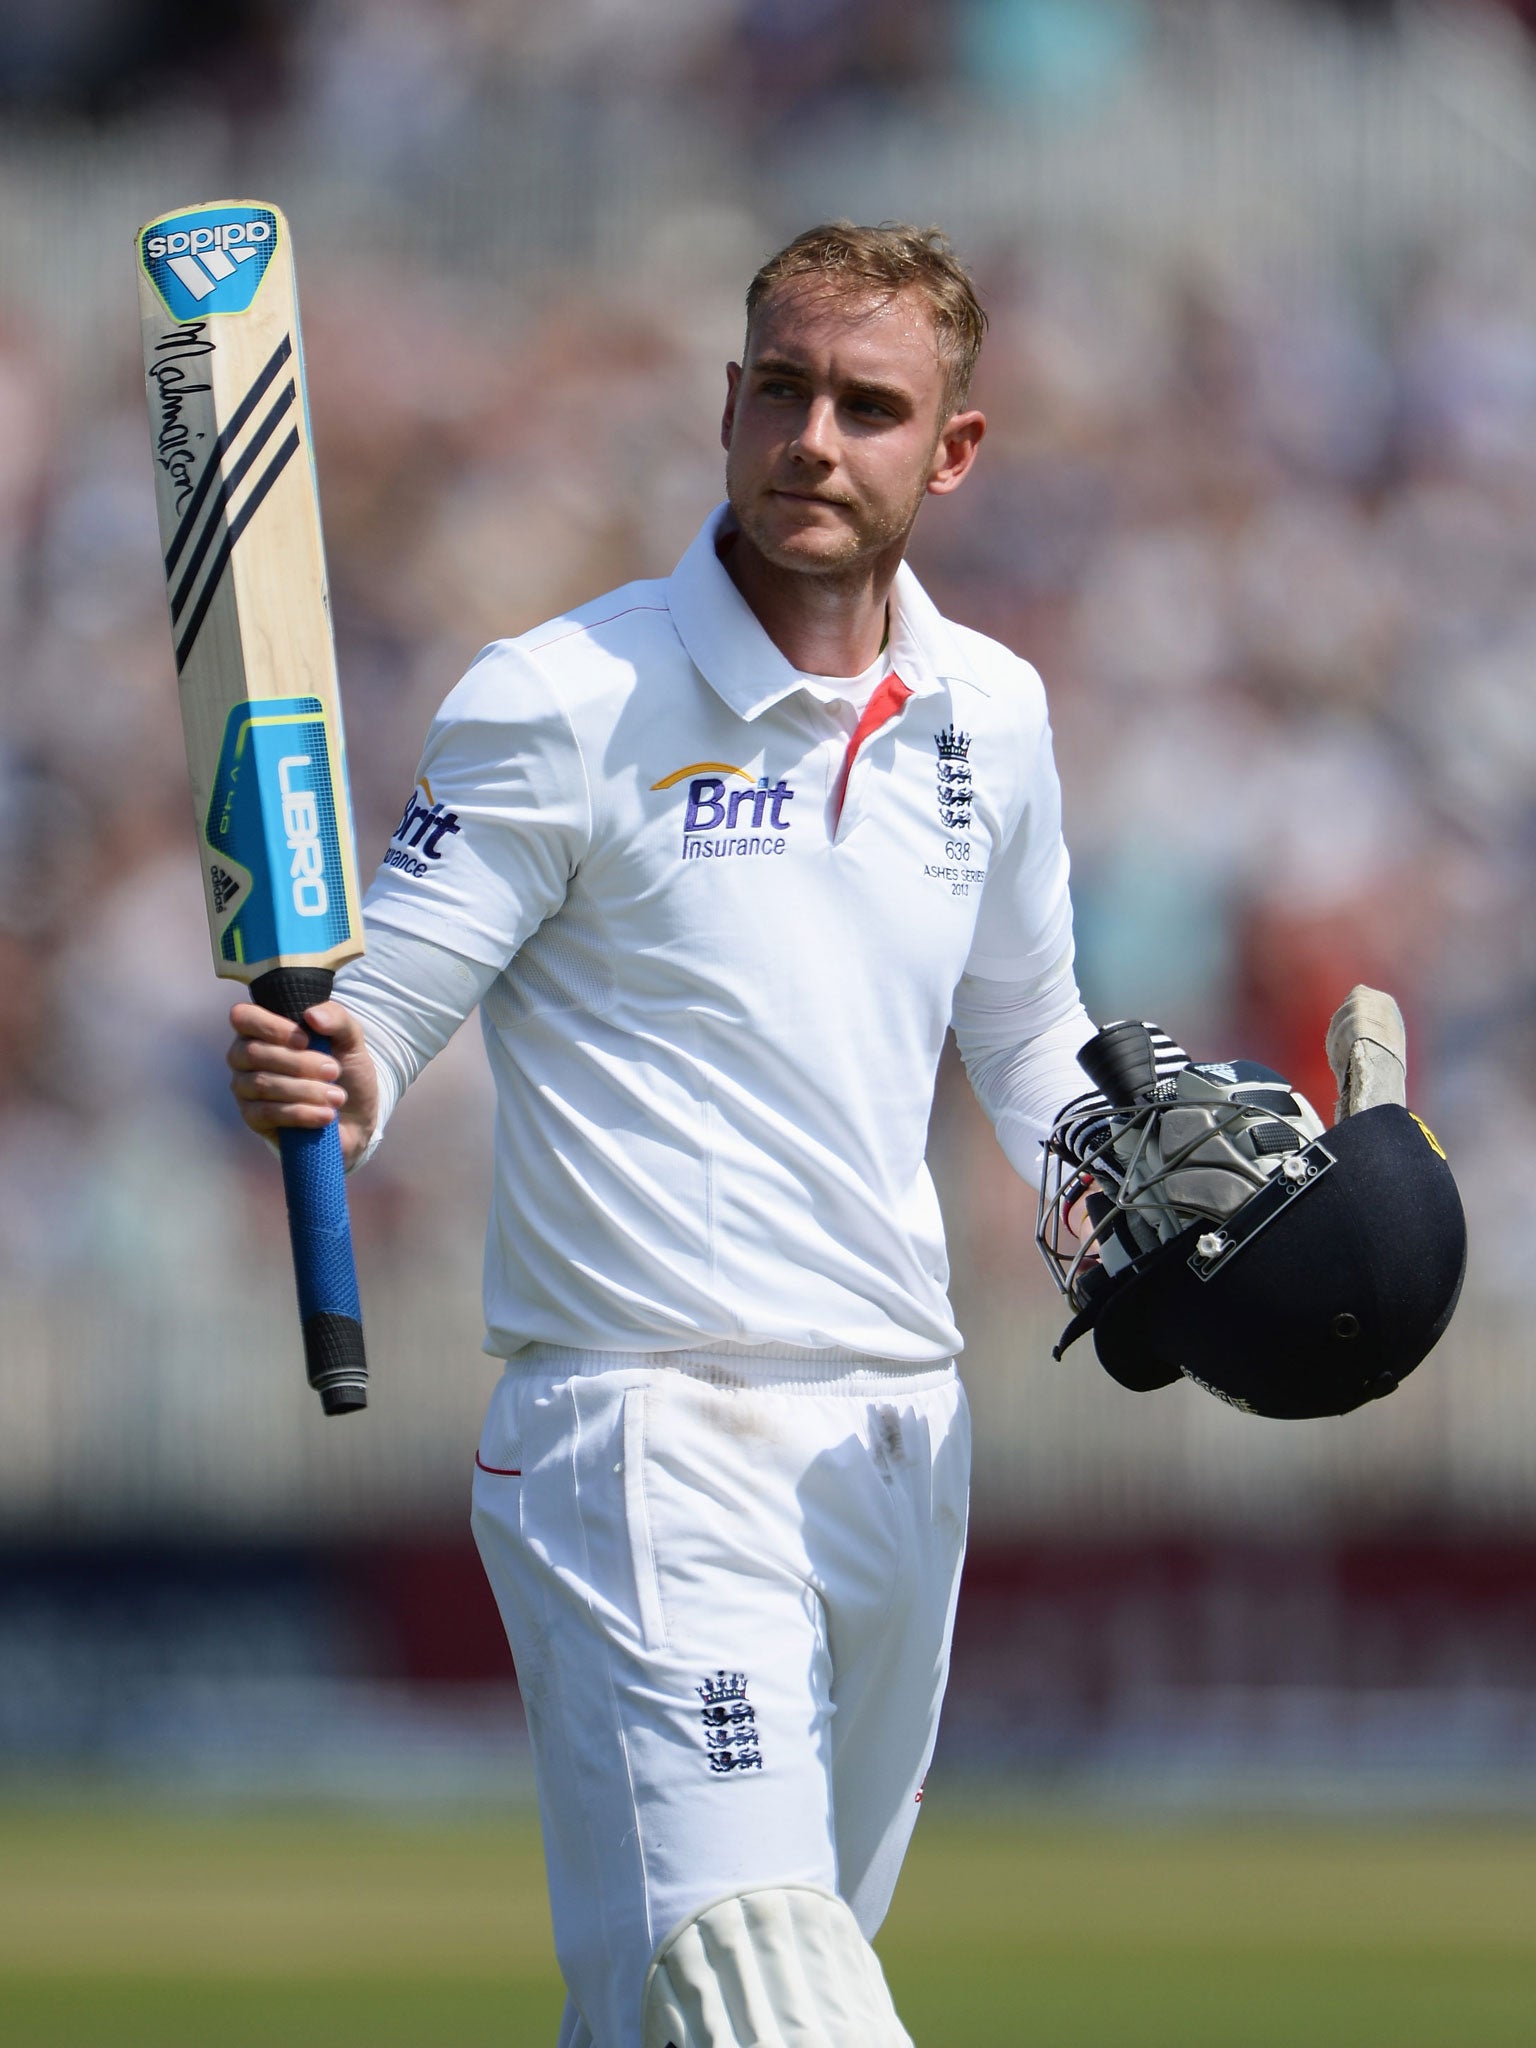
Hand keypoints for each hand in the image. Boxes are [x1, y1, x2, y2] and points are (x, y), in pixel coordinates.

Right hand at [226, 998, 378, 1169]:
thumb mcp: (350, 1039)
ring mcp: (245, 1088)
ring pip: (262, 1084)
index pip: (244, 1017)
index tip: (306, 1040)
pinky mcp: (253, 1119)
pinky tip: (326, 1114)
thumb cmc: (345, 1071)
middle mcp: (246, 1056)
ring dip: (306, 1090)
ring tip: (337, 1096)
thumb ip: (336, 1018)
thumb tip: (311, 1015)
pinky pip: (267, 1114)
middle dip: (299, 1063)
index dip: (272, 1027)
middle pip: (254, 1053)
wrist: (356, 1117)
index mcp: (263, 1029)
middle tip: (333, 1070)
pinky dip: (301, 1113)